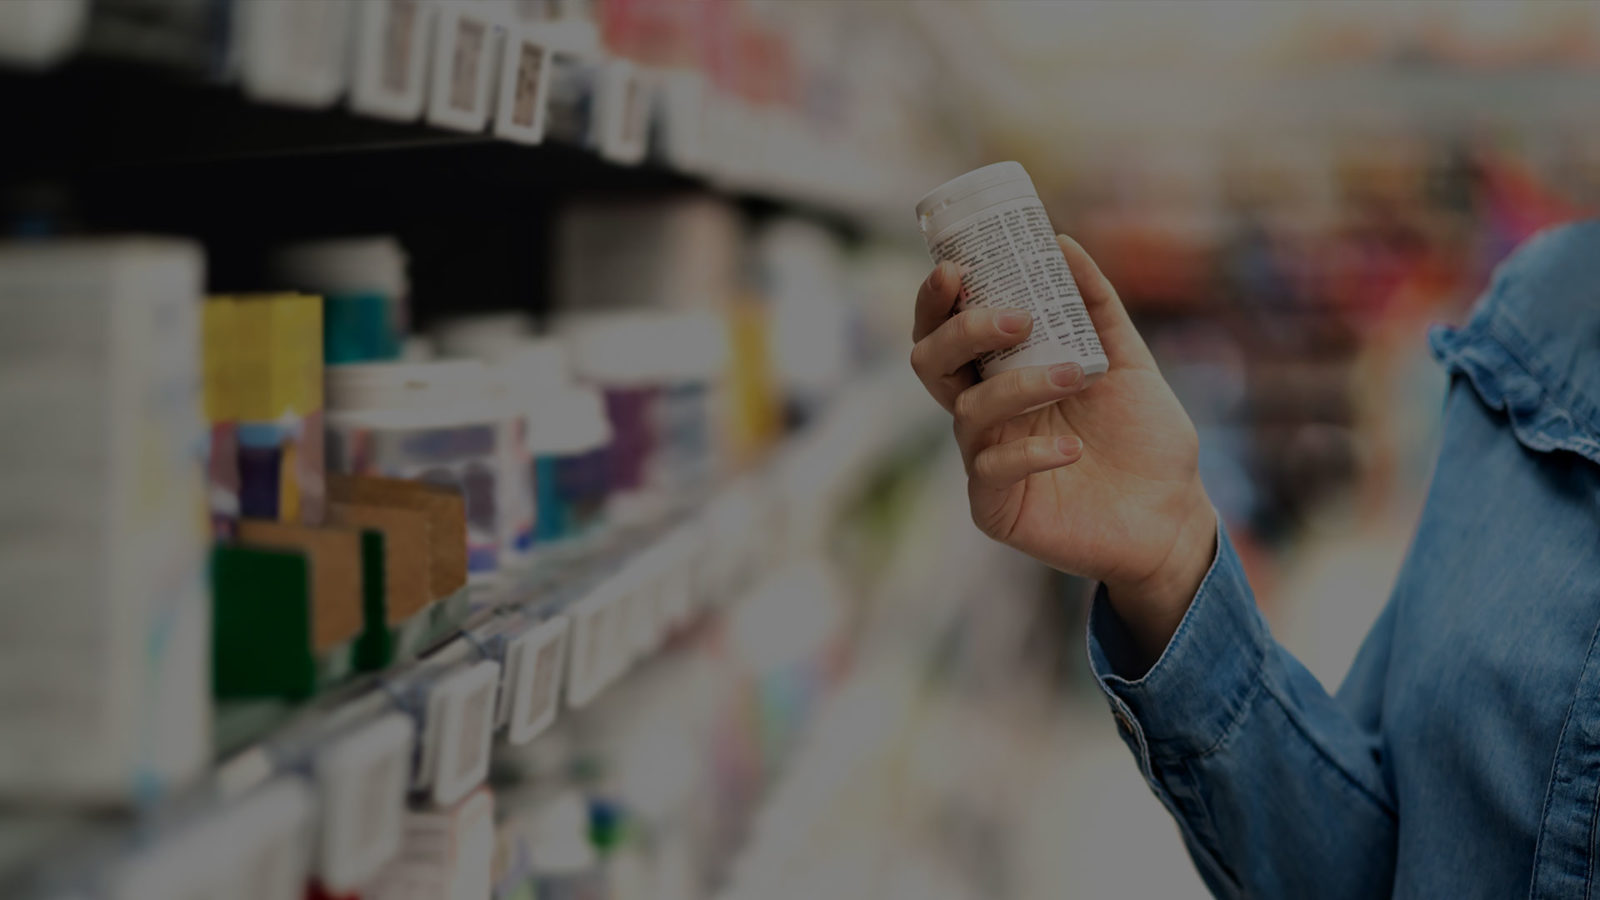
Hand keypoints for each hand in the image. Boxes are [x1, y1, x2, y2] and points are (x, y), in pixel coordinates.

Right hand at [911, 235, 1216, 663]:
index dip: (936, 302)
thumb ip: (1096, 306)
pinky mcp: (997, 509)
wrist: (1174, 516)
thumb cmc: (1146, 441)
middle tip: (1014, 317)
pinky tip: (1073, 450)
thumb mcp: (1128, 360)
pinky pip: (991, 472)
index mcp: (1002, 377)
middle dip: (961, 333)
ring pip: (969, 413)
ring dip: (1019, 386)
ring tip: (1073, 376)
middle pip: (932, 365)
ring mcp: (986, 462)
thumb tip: (1063, 244)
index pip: (946, 333)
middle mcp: (985, 415)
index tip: (954, 268)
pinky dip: (1030, 453)